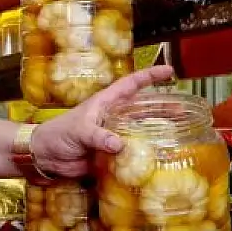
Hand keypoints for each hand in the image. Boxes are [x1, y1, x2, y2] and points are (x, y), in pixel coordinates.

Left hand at [29, 66, 175, 177]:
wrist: (45, 156)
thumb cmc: (59, 134)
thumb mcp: (78, 130)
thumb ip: (98, 136)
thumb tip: (119, 145)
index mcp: (106, 103)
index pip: (131, 85)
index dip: (149, 76)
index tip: (169, 71)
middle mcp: (114, 117)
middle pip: (143, 109)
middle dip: (163, 108)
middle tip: (185, 111)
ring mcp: (114, 135)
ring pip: (141, 131)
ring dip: (158, 132)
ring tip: (181, 135)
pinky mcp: (112, 154)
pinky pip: (133, 153)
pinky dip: (146, 155)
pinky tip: (160, 159)